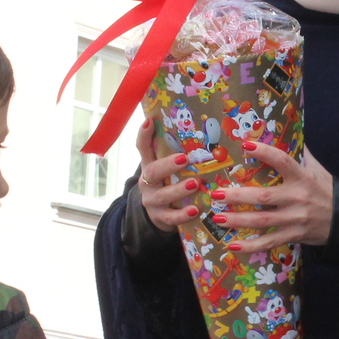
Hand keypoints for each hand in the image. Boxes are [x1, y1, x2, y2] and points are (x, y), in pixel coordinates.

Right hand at [131, 119, 200, 233]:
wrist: (157, 215)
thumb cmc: (167, 185)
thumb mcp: (166, 170)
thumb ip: (174, 153)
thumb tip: (192, 128)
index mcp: (149, 166)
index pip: (143, 148)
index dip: (144, 135)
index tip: (150, 121)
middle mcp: (148, 182)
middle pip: (152, 172)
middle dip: (167, 165)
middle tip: (184, 158)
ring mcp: (152, 201)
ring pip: (163, 195)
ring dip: (179, 189)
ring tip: (195, 184)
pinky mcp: (160, 217)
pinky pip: (170, 217)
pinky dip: (182, 214)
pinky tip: (195, 210)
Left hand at [211, 143, 333, 252]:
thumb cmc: (327, 191)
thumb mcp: (318, 170)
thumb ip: (301, 154)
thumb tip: (289, 132)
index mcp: (303, 177)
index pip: (282, 161)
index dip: (264, 152)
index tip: (245, 145)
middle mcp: (298, 198)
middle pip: (263, 197)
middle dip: (237, 196)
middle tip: (216, 194)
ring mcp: (295, 219)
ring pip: (262, 220)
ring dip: (238, 220)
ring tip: (217, 217)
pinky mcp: (294, 235)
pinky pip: (269, 242)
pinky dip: (251, 246)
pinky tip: (233, 245)